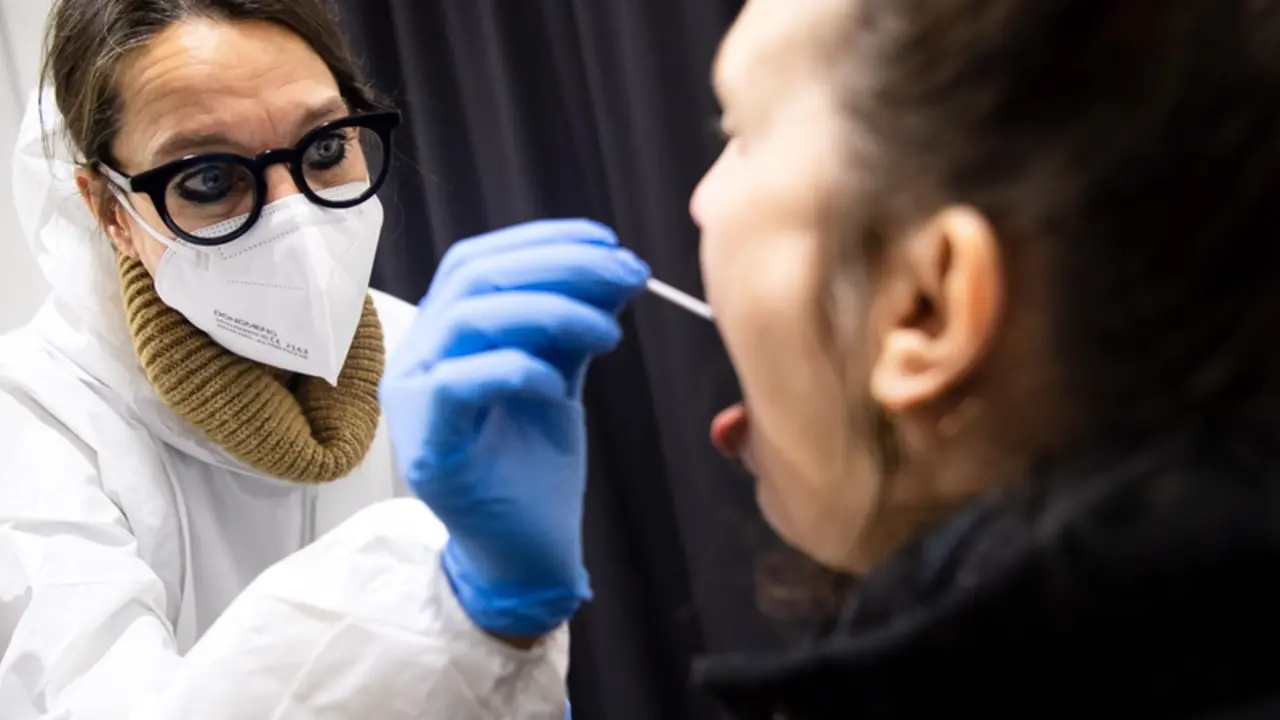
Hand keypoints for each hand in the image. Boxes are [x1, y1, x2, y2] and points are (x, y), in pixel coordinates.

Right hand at [380, 219, 649, 636]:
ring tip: (609, 331)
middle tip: (626, 276)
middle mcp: (420, 355)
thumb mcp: (559, 377)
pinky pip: (459, 383)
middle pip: (475, 277)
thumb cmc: (536, 465)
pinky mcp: (428, 445)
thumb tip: (614, 267)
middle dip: (559, 266)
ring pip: (467, 318)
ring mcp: (414, 399)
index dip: (543, 242)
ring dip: (550, 311)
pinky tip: (556, 380)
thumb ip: (570, 326)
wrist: (526, 553)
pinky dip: (514, 369)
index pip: (480, 261)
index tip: (610, 243)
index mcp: (445, 334)